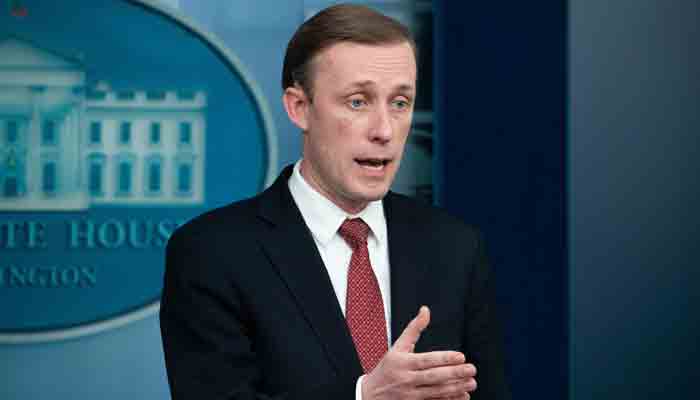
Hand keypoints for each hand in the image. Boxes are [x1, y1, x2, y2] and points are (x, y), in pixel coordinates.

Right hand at [361, 306, 477, 399]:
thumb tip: (425, 310)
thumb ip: (413, 329)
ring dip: (455, 388)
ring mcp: (410, 395)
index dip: (444, 359)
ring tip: (471, 383)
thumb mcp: (397, 347)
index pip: (426, 360)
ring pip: (436, 391)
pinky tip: (462, 396)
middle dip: (454, 373)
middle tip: (471, 369)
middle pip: (433, 376)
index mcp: (402, 362)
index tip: (461, 356)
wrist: (370, 394)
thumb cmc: (387, 368)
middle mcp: (406, 379)